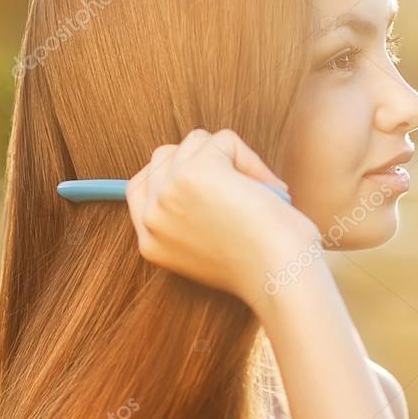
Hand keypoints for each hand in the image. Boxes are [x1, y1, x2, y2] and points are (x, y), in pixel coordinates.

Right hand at [126, 128, 319, 301]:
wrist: (278, 278)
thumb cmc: (261, 269)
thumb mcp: (207, 252)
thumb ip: (189, 219)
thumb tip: (203, 170)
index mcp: (151, 243)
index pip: (139, 187)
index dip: (172, 174)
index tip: (206, 180)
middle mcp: (153, 217)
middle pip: (164, 156)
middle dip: (203, 160)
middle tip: (240, 188)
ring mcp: (169, 192)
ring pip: (196, 143)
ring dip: (231, 159)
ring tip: (260, 192)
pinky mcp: (195, 171)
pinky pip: (224, 141)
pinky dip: (252, 160)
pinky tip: (268, 190)